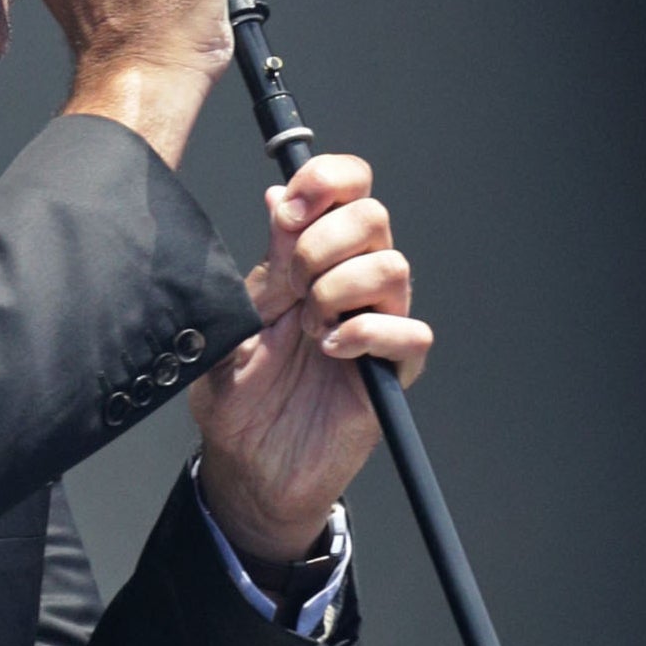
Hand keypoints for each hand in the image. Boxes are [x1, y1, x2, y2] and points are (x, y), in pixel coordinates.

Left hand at [189, 153, 432, 562]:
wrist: (246, 464)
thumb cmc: (236, 397)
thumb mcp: (236, 323)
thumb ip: (263, 264)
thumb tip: (277, 196)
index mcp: (312, 258)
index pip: (347, 189)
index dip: (327, 181)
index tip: (290, 209)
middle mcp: (351, 282)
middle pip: (374, 217)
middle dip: (323, 243)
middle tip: (291, 287)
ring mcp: (375, 324)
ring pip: (394, 267)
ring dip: (341, 290)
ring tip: (308, 328)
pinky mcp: (391, 371)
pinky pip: (410, 333)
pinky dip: (367, 334)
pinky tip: (331, 351)